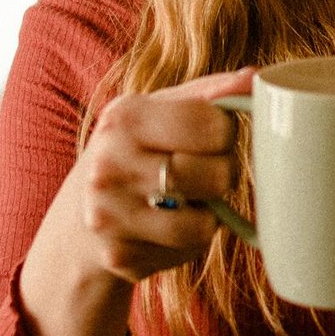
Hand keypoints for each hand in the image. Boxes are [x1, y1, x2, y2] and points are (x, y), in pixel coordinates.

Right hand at [74, 67, 254, 282]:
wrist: (79, 218)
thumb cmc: (133, 150)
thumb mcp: (159, 109)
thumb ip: (210, 93)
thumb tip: (255, 78)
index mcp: (124, 118)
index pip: (215, 125)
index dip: (226, 132)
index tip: (212, 136)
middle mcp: (110, 166)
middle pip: (218, 175)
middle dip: (222, 173)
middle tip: (201, 171)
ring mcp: (110, 217)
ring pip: (204, 224)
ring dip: (207, 213)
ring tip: (185, 200)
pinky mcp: (120, 257)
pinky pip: (187, 251)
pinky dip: (187, 241)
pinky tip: (164, 226)